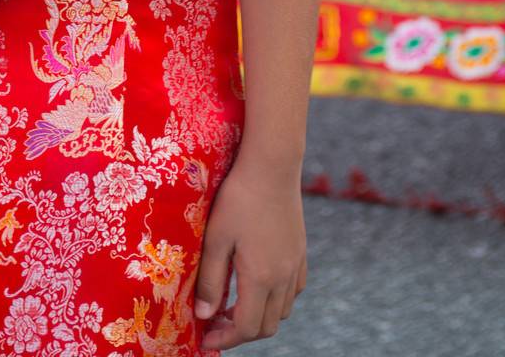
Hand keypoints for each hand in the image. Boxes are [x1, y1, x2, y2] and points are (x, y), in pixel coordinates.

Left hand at [194, 152, 306, 349]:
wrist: (272, 165)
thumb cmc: (238, 198)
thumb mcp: (216, 238)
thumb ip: (210, 280)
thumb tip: (203, 315)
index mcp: (260, 278)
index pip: (246, 327)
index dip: (224, 340)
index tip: (205, 340)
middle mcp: (283, 278)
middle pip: (267, 326)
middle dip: (240, 333)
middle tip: (215, 324)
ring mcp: (296, 264)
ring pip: (283, 310)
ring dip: (259, 317)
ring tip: (234, 306)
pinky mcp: (301, 251)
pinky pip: (294, 290)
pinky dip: (277, 299)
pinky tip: (259, 285)